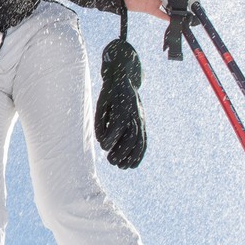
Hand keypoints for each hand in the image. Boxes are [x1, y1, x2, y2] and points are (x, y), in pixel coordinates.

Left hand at [94, 37, 146, 168]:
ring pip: (139, 140)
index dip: (112, 137)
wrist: (125, 78)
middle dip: (122, 151)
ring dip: (131, 156)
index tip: (104, 147)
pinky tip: (132, 164)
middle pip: (131, 135)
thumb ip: (101, 122)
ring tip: (122, 166)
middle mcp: (134, 112)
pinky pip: (143, 140)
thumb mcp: (101, 103)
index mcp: (123, 105)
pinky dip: (139, 153)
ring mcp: (140, 118)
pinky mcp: (142, 122)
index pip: (119, 125)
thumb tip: (101, 141)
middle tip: (111, 161)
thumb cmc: (109, 92)